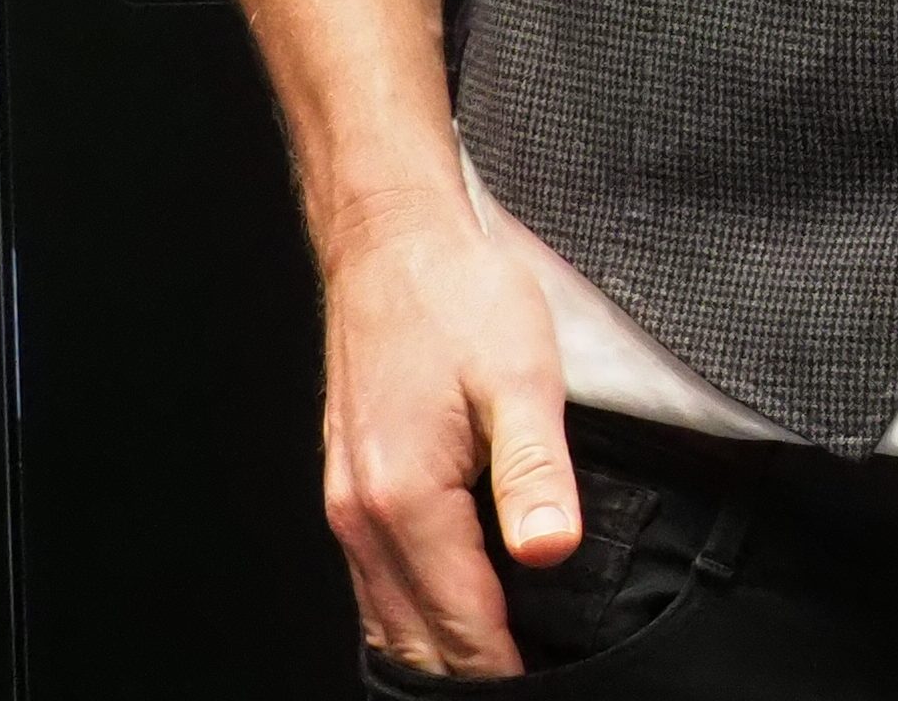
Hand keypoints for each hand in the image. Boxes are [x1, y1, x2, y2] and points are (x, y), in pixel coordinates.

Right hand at [318, 194, 581, 679]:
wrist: (392, 241)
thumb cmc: (458, 295)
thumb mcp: (523, 376)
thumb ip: (536, 471)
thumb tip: (549, 552)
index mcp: (406, 497)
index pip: (462, 623)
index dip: (509, 670)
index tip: (551, 687)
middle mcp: (361, 513)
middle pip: (416, 639)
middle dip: (472, 673)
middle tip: (533, 681)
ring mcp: (346, 502)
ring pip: (387, 619)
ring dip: (439, 651)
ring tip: (501, 665)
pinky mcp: (348, 486)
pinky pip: (373, 582)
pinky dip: (411, 614)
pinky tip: (451, 616)